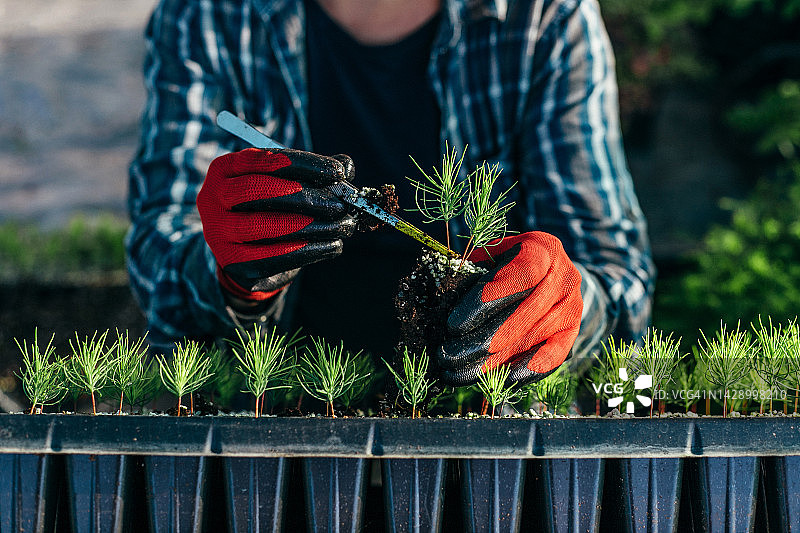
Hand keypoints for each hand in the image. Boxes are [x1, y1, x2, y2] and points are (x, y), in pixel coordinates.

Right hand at [197, 147, 355, 300]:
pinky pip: (270, 257)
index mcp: (225, 168)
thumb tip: (346, 166)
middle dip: (306, 196)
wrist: (247, 253)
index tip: (338, 173)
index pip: (263, 159)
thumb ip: (313, 173)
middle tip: (340, 205)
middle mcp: (213, 197)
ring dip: (311, 226)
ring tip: (342, 226)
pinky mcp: (230, 261)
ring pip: (264, 226)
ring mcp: (217, 231)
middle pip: (258, 190)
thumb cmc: (270, 210)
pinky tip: (331, 246)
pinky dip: (306, 251)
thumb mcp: (285, 185)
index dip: (304, 164)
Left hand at [439, 232, 582, 384]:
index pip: (519, 276)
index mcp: (542, 249)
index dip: (487, 301)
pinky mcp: (573, 331)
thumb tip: (445, 300)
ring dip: (495, 361)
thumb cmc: (510, 262)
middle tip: (449, 356)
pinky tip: (501, 380)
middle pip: (525, 314)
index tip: (454, 324)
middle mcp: (565, 276)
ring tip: (461, 373)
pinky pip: (553, 356)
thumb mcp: (492, 255)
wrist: (552, 272)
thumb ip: (474, 272)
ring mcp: (573, 306)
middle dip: (483, 339)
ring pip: (533, 338)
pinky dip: (526, 371)